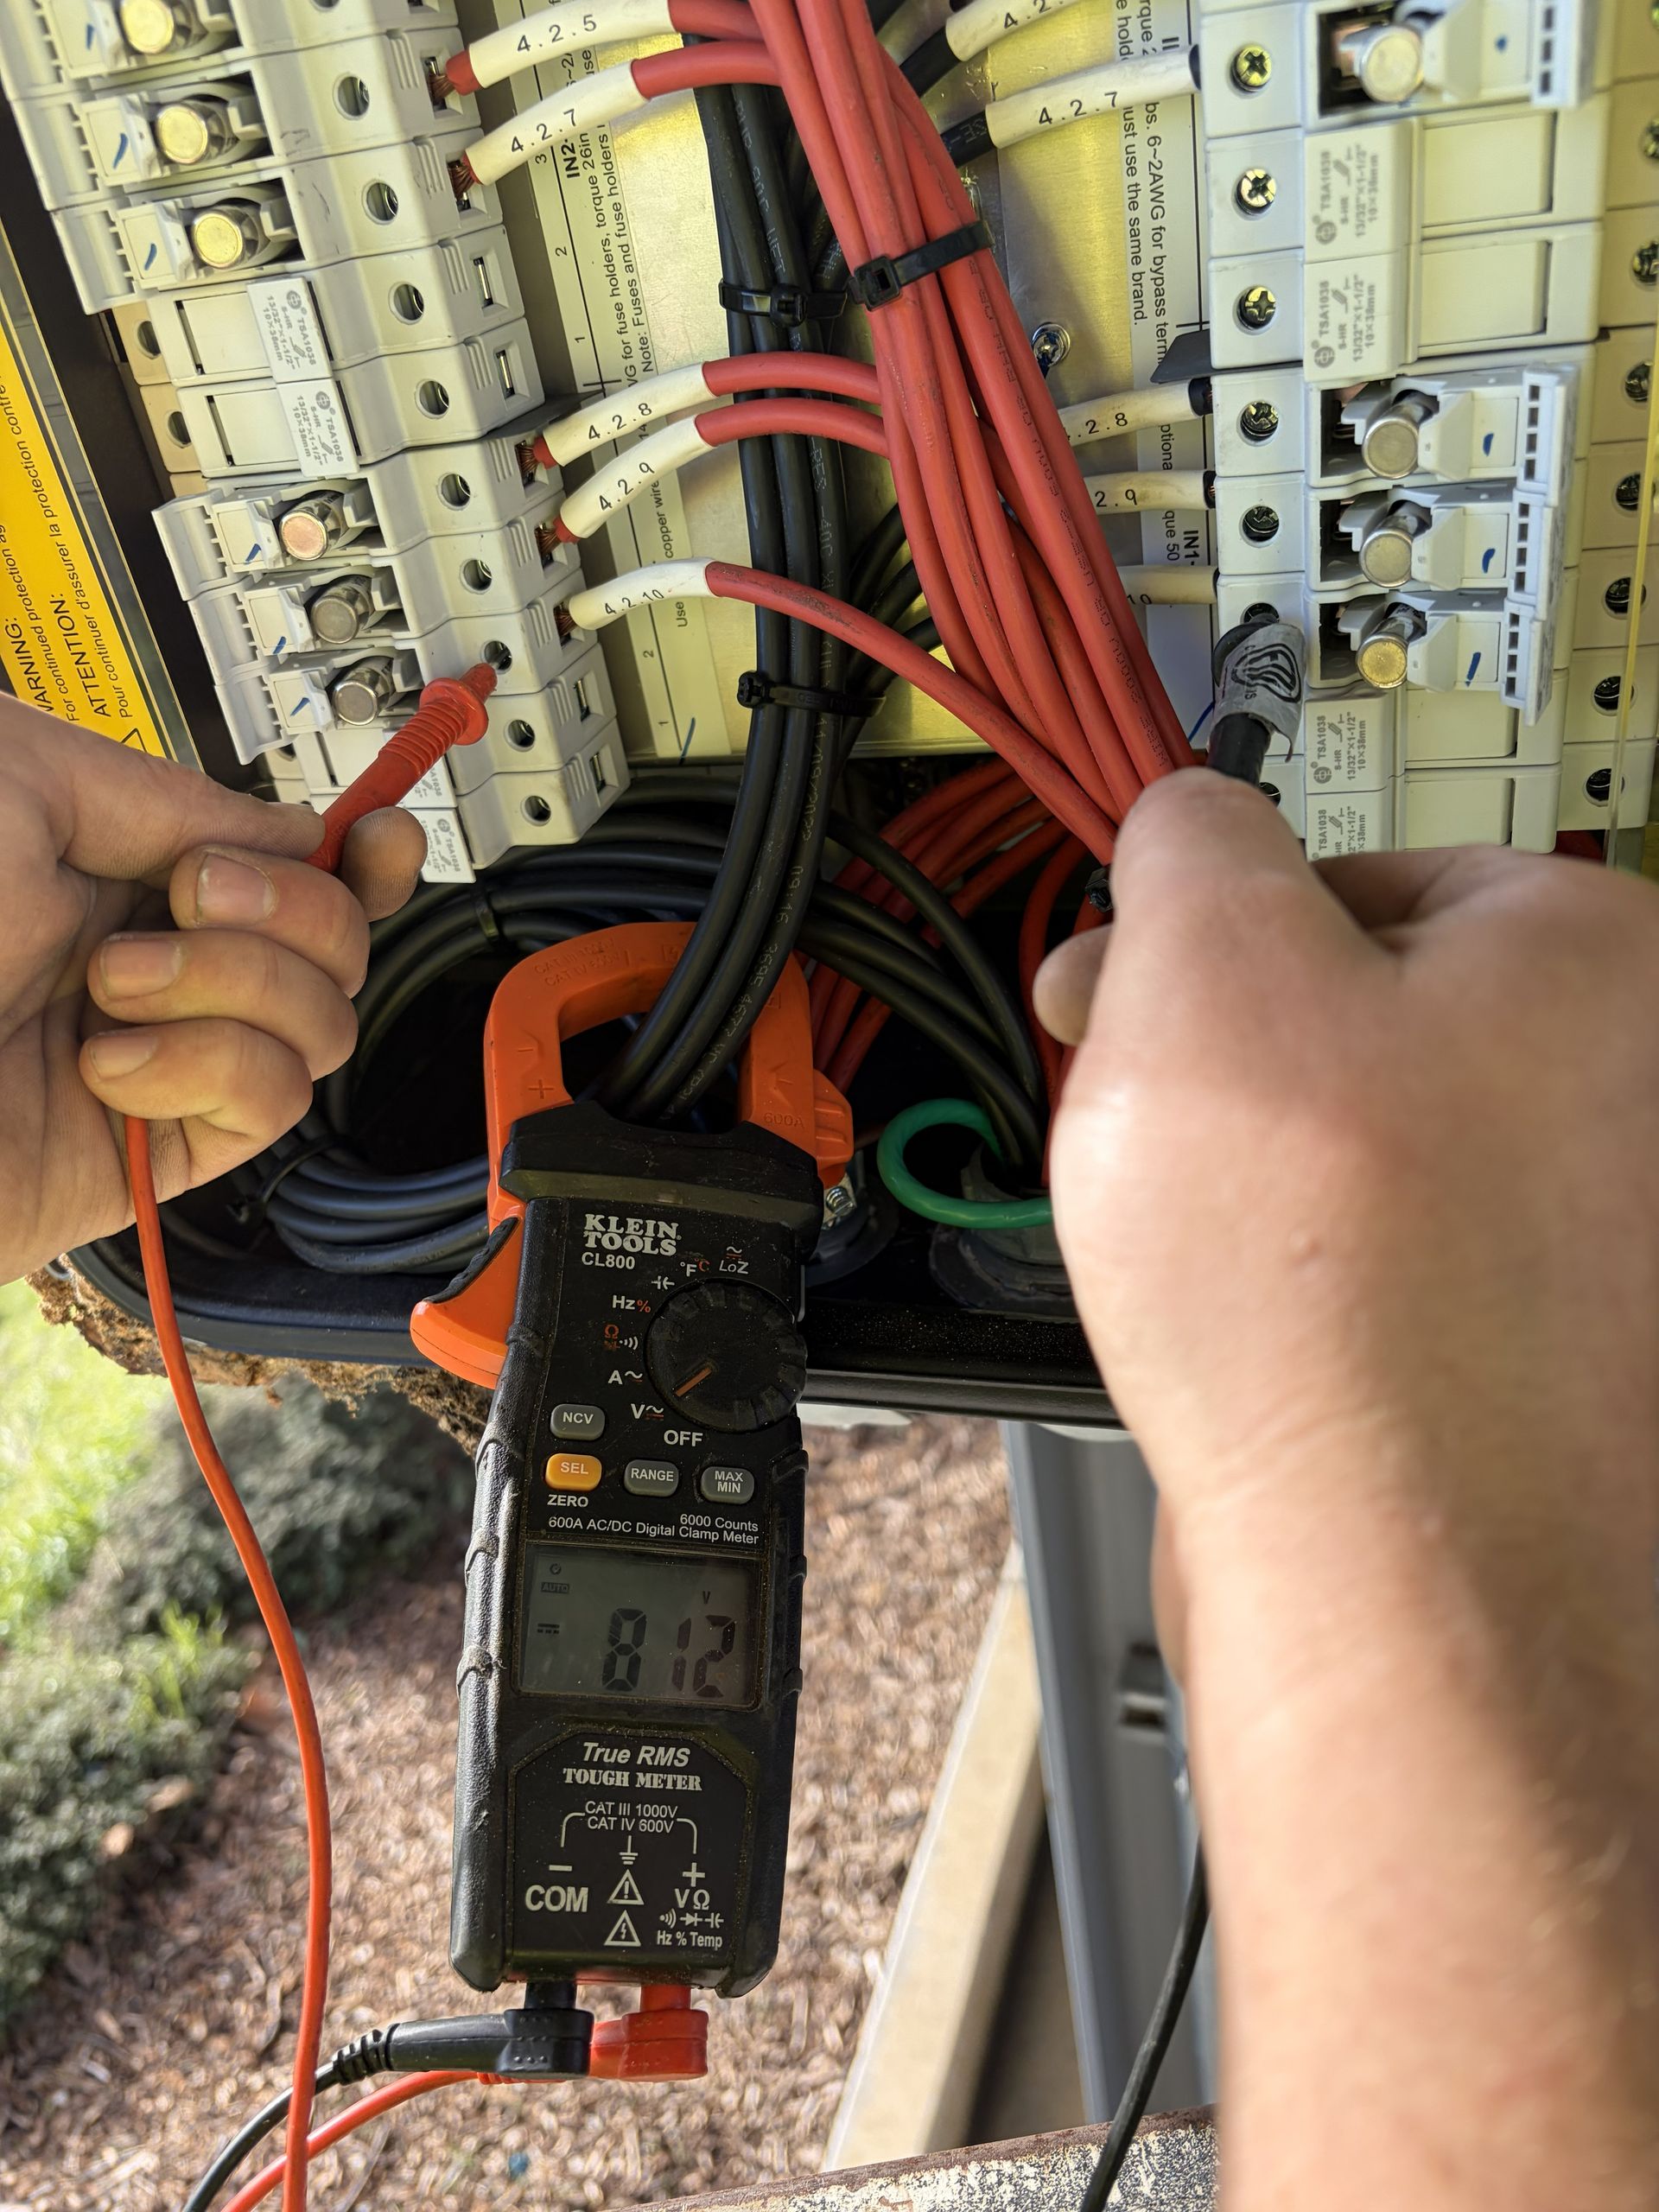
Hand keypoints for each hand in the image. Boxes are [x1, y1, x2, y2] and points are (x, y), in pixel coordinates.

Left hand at [0, 696, 425, 1284]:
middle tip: (182, 897)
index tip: (379, 838)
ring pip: (318, 1019)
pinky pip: (272, 1101)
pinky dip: (209, 1069)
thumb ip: (167, 791)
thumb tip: (287, 829)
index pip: (278, 859)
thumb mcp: (17, 775)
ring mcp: (154, 1056)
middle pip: (331, 936)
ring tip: (110, 989)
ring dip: (235, 985)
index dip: (351, 848)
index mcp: (105, 863)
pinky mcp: (149, 1152)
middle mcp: (142, 959)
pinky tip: (108, 1065)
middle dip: (286, 905)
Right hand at [1037, 775, 1658, 2210]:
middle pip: (1367, 1021)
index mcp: (1597, 956)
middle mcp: (1636, 1101)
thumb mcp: (1201, 963)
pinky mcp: (1550, 1373)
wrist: (1397, 1585)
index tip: (1128, 975)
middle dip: (1221, 1061)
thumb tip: (1185, 826)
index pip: (1361, 870)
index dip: (1211, 925)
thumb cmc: (1330, 1287)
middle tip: (1133, 1108)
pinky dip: (1305, 1288)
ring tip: (1184, 1246)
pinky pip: (1390, 1276)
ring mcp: (1603, 1252)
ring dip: (1251, 1180)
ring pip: (1370, 1159)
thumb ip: (1186, 845)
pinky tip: (1244, 1336)